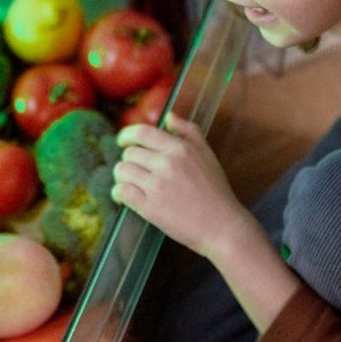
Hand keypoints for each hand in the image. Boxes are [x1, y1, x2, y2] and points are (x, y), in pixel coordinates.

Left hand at [112, 112, 249, 257]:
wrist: (222, 226)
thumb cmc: (216, 190)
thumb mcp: (207, 153)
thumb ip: (188, 131)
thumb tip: (169, 116)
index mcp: (180, 148)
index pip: (142, 132)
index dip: (127, 135)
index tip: (123, 141)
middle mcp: (166, 164)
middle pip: (129, 153)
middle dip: (128, 160)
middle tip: (134, 170)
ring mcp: (157, 186)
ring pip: (122, 170)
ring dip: (122, 176)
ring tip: (129, 182)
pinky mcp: (150, 207)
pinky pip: (122, 192)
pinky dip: (118, 193)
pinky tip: (124, 196)